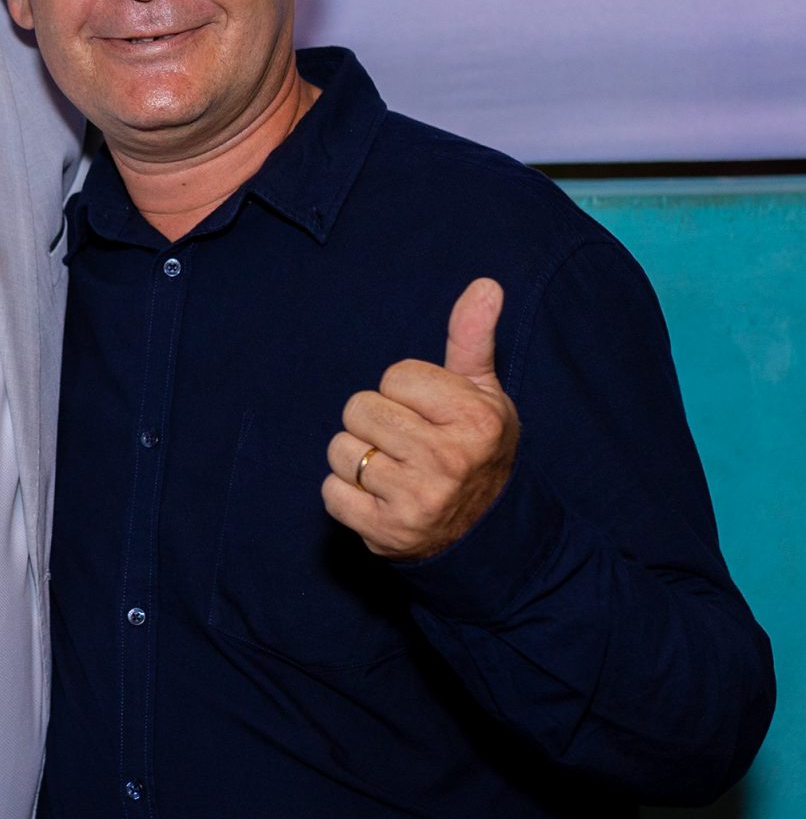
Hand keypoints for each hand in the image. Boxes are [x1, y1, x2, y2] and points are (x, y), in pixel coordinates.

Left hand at [323, 278, 518, 561]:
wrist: (487, 533)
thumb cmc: (477, 448)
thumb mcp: (485, 394)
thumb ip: (472, 338)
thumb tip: (485, 284)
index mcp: (476, 420)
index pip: (395, 376)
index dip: (404, 392)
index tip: (428, 414)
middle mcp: (448, 459)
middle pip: (360, 409)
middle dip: (376, 422)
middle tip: (407, 442)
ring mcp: (417, 500)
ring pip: (341, 450)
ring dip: (358, 458)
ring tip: (393, 470)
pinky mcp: (386, 533)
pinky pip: (331, 492)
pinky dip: (346, 494)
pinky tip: (379, 498)